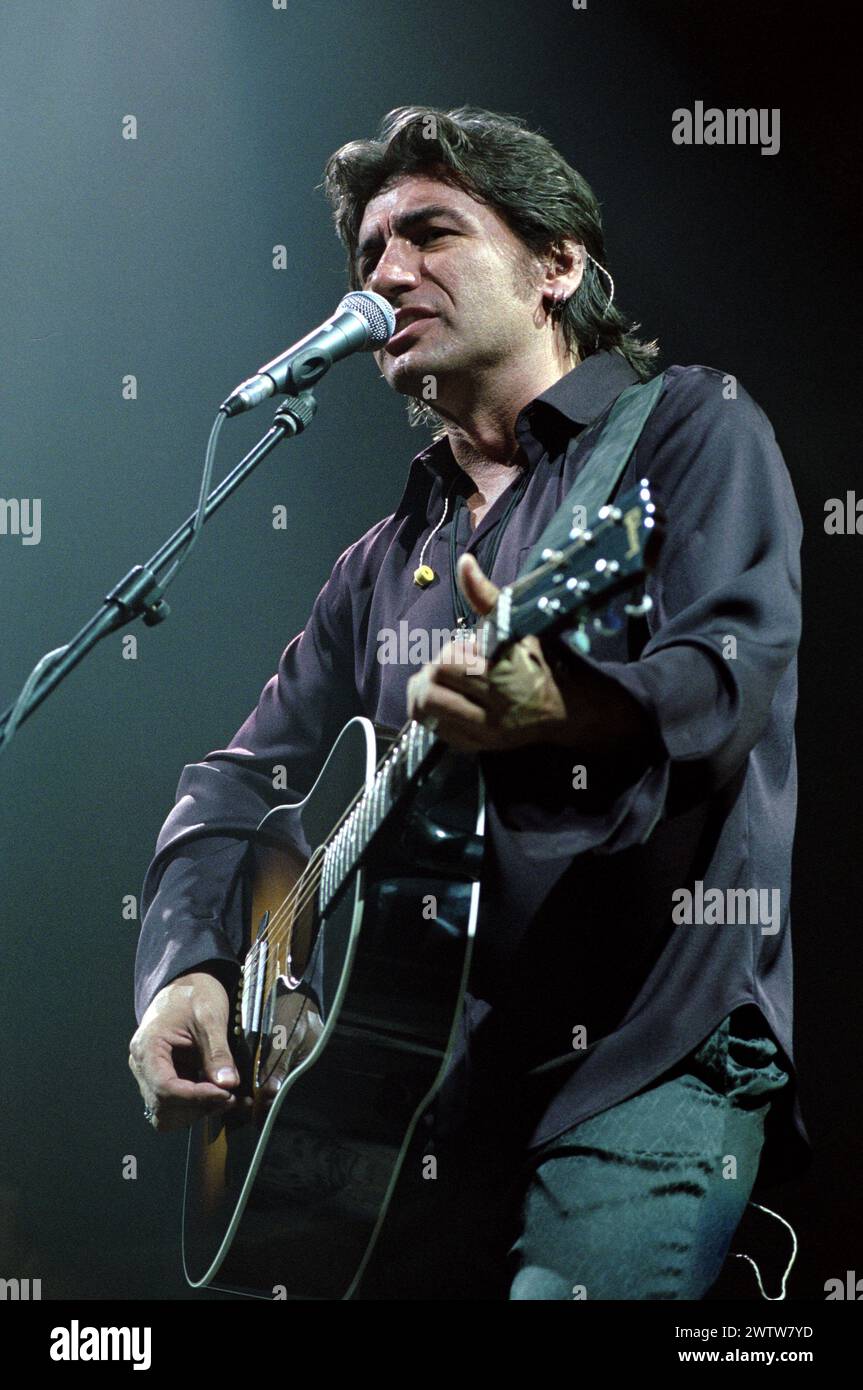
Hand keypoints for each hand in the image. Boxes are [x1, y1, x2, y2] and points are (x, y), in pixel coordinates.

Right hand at [129, 970, 251, 1132]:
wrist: (187, 982)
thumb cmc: (194, 993)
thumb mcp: (210, 1017)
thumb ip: (218, 1052)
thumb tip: (227, 1084)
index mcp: (148, 1047)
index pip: (165, 1088)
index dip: (196, 1097)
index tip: (225, 1094)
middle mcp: (142, 1065)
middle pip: (163, 1106)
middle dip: (198, 1107)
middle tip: (231, 1097)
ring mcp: (150, 1073)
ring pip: (167, 1112)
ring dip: (198, 1111)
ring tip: (228, 1097)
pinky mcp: (164, 1077)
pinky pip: (176, 1104)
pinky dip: (198, 1106)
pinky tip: (221, 1095)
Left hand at [406, 552, 570, 752]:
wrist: (567, 708)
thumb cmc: (541, 659)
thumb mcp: (518, 624)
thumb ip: (486, 595)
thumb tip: (464, 562)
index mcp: (504, 671)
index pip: (446, 662)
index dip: (448, 652)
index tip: (465, 650)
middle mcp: (495, 705)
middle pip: (432, 686)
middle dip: (434, 671)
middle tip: (449, 667)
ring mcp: (487, 730)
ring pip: (428, 710)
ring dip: (424, 693)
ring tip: (437, 684)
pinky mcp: (481, 746)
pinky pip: (437, 731)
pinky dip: (433, 715)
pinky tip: (447, 703)